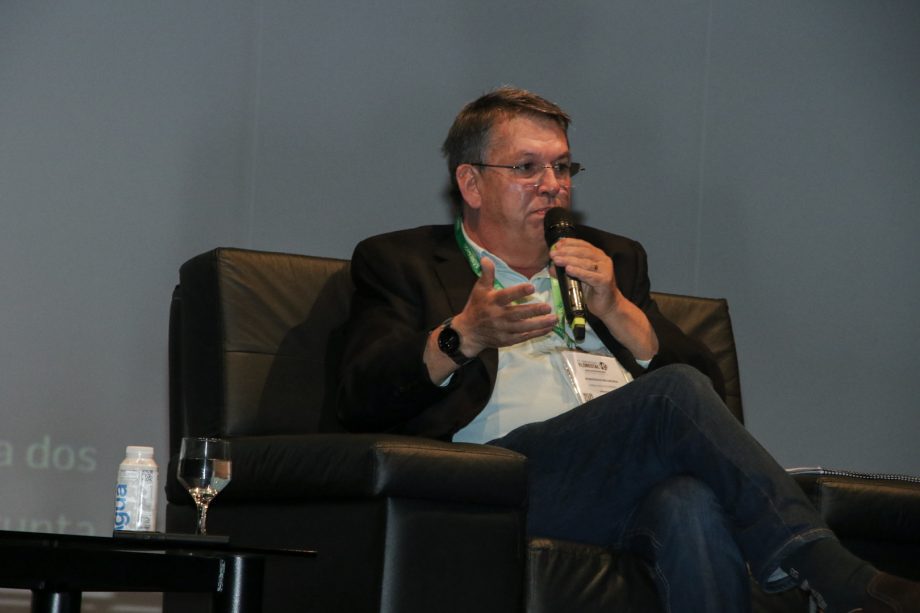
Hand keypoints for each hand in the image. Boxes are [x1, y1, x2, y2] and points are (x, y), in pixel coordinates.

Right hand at [452, 258, 556, 355]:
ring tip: (553, 319)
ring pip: (523, 327)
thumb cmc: (476, 307)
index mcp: (492, 301)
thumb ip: (486, 274)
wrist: (469, 332)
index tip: (532, 287)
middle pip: (518, 313)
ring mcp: (503, 330)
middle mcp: (498, 316)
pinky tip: (548, 328)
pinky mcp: (507, 340)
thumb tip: (486, 257)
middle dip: (534, 311)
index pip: (507, 296)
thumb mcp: (479, 289)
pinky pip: (524, 337)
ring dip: (539, 323)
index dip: (519, 291)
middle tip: (548, 307)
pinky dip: (536, 333)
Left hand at [549, 238, 658, 359]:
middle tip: (553, 253)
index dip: (569, 243)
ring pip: (586, 263)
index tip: (557, 244)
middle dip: (566, 252)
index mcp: (597, 256)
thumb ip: (565, 271)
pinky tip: (569, 269)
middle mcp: (603, 260)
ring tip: (557, 260)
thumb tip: (551, 266)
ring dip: (569, 260)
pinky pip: (590, 275)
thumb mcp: (577, 279)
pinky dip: (579, 272)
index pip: (583, 245)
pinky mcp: (605, 281)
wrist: (608, 306)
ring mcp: (605, 270)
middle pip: (583, 252)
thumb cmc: (592, 291)